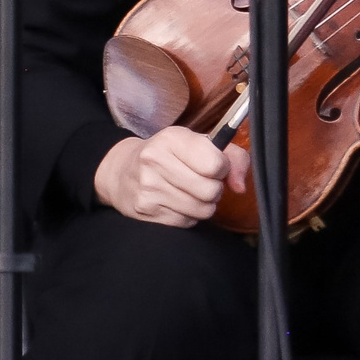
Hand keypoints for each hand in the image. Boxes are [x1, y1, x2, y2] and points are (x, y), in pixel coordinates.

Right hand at [94, 130, 244, 227]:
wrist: (120, 170)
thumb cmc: (168, 156)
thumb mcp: (197, 144)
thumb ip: (232, 158)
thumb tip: (240, 187)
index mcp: (171, 138)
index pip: (216, 164)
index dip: (221, 169)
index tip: (211, 166)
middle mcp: (155, 159)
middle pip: (211, 191)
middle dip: (212, 190)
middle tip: (198, 182)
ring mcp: (148, 186)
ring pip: (202, 209)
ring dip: (201, 205)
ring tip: (186, 193)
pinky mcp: (145, 208)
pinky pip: (187, 222)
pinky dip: (186, 216)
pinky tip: (173, 202)